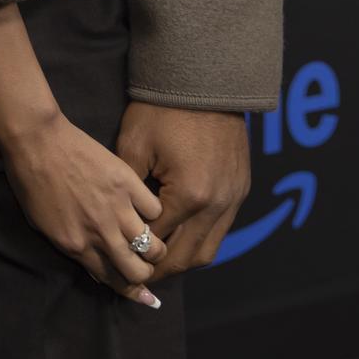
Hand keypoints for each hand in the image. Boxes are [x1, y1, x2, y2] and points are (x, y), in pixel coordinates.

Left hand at [0, 111, 166, 304]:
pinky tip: (146, 208)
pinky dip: (154, 212)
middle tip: (147, 265)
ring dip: (156, 248)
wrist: (35, 141)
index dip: (133, 292)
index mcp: (76, 246)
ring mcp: (116, 209)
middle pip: (138, 270)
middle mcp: (101, 234)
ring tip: (153, 242)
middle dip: (146, 274)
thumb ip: (73, 248)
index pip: (113, 280)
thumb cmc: (31, 182)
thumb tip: (98, 269)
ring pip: (153, 246)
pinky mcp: (127, 183)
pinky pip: (155, 209)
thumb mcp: (43, 226)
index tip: (147, 298)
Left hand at [115, 101, 250, 279]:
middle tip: (138, 276)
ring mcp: (233, 199)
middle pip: (188, 256)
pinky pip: (222, 229)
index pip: (158, 242)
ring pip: (209, 249)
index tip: (120, 265)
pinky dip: (201, 239)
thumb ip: (126, 190)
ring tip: (159, 262)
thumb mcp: (133, 147)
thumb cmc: (162, 111)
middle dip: (161, 269)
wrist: (204, 82)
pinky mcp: (241, 190)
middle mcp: (217, 204)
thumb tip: (117, 220)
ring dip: (185, 259)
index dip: (137, 256)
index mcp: (188, 196)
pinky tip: (181, 238)